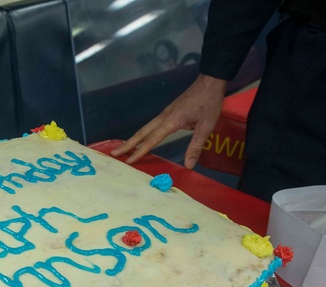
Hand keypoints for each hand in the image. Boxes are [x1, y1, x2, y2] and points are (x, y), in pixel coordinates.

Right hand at [112, 74, 228, 167]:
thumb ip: (196, 146)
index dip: (140, 151)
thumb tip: (188, 165)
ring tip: (123, 147)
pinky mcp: (168, 111)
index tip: (129, 160)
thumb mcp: (206, 126)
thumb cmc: (209, 103)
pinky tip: (142, 137)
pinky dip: (143, 133)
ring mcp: (165, 113)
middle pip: (142, 132)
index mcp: (171, 121)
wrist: (210, 82)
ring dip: (133, 138)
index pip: (152, 139)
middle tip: (114, 153)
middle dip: (128, 144)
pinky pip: (151, 125)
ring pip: (145, 128)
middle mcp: (164, 117)